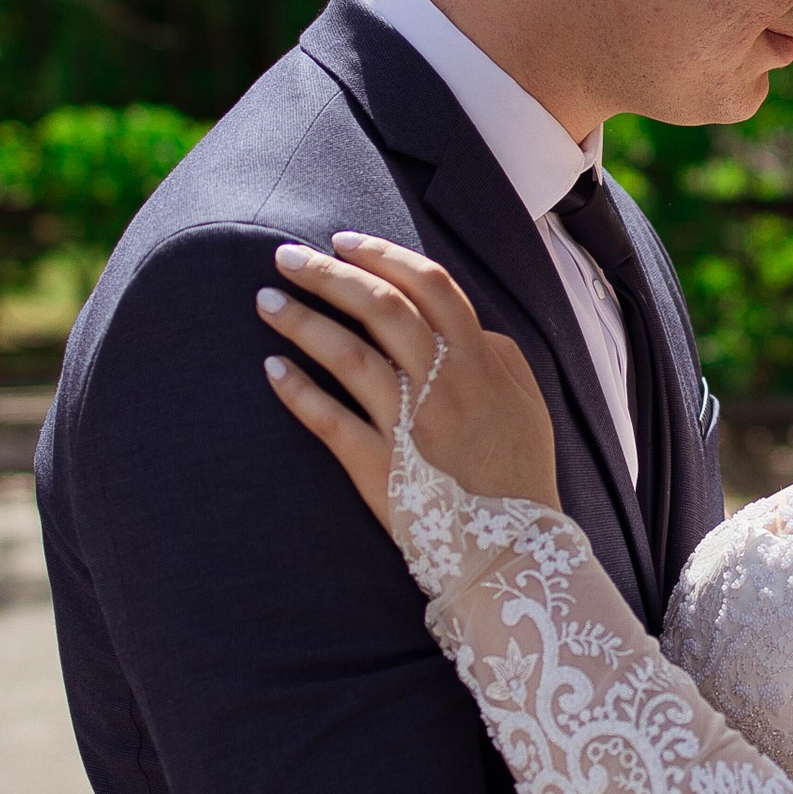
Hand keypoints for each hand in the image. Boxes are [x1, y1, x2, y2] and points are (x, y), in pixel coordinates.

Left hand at [258, 234, 559, 533]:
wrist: (516, 552)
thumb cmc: (521, 478)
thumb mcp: (526, 405)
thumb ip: (499, 356)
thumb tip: (469, 325)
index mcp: (480, 362)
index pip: (429, 285)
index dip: (382, 256)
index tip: (343, 241)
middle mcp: (443, 385)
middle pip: (380, 307)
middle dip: (328, 273)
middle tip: (286, 256)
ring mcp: (409, 426)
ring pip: (348, 354)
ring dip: (302, 321)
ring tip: (266, 301)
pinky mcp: (380, 468)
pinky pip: (329, 421)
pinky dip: (298, 391)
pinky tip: (271, 369)